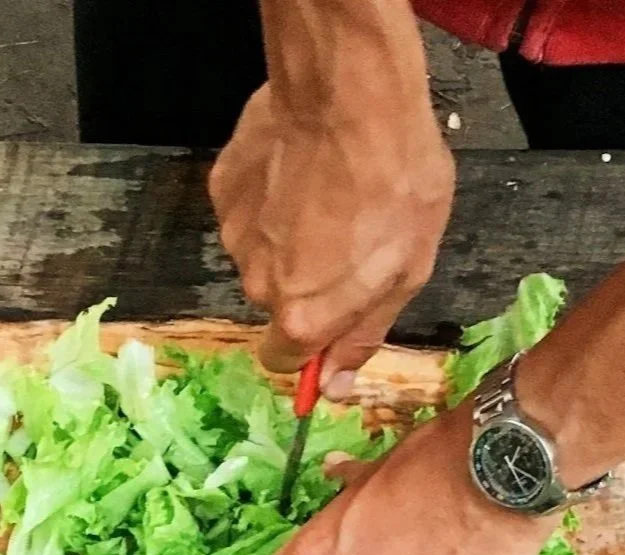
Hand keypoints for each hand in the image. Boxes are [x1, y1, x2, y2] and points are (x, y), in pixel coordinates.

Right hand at [210, 83, 454, 397]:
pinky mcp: (223, 191)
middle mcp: (257, 286)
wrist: (351, 93)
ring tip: (327, 193)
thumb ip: (364, 334)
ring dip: (288, 236)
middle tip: (346, 235)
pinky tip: (301, 168)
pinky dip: (270, 197)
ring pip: (261, 253)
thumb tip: (335, 386)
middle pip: (276, 302)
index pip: (284, 360)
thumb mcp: (407, 270)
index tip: (330, 318)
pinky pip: (247, 210)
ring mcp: (235, 237)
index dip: (309, 344)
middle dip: (305, 280)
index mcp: (301, 317)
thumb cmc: (394, 180)